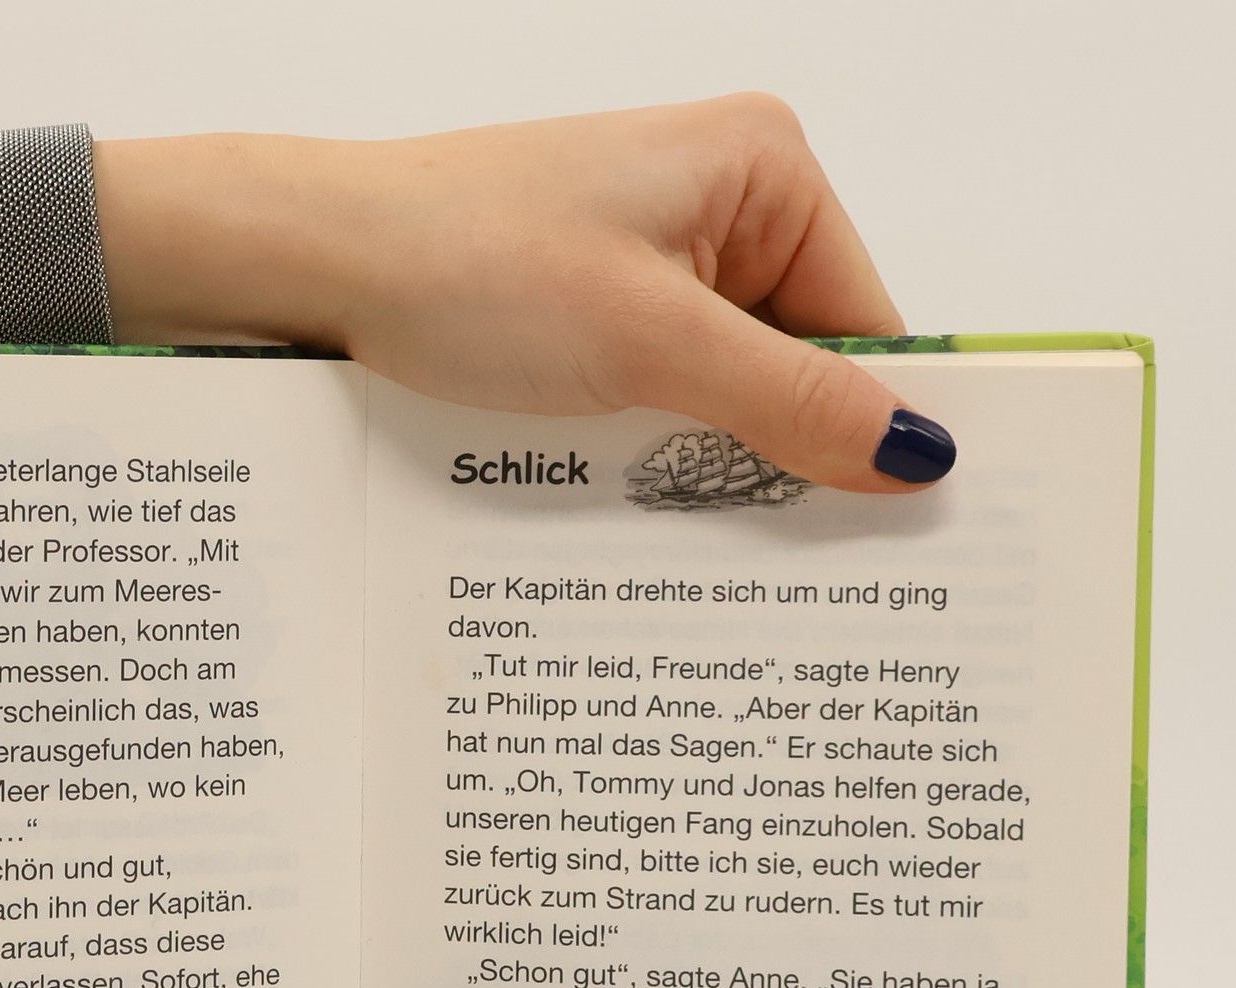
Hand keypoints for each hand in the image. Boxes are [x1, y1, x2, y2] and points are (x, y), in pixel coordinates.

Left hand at [99, 96, 952, 491]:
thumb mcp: (649, 343)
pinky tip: (640, 502)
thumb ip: (788, 402)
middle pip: (803, 363)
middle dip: (785, 456)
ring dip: (711, 461)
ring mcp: (657, 256)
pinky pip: (667, 392)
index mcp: (766, 169)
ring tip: (696, 537)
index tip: (884, 542)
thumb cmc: (468, 264)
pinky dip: (657, 449)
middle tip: (788, 569)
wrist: (318, 263)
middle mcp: (723, 203)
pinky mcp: (600, 306)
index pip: (867, 325)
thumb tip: (918, 454)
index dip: (871, 432)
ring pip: (729, 390)